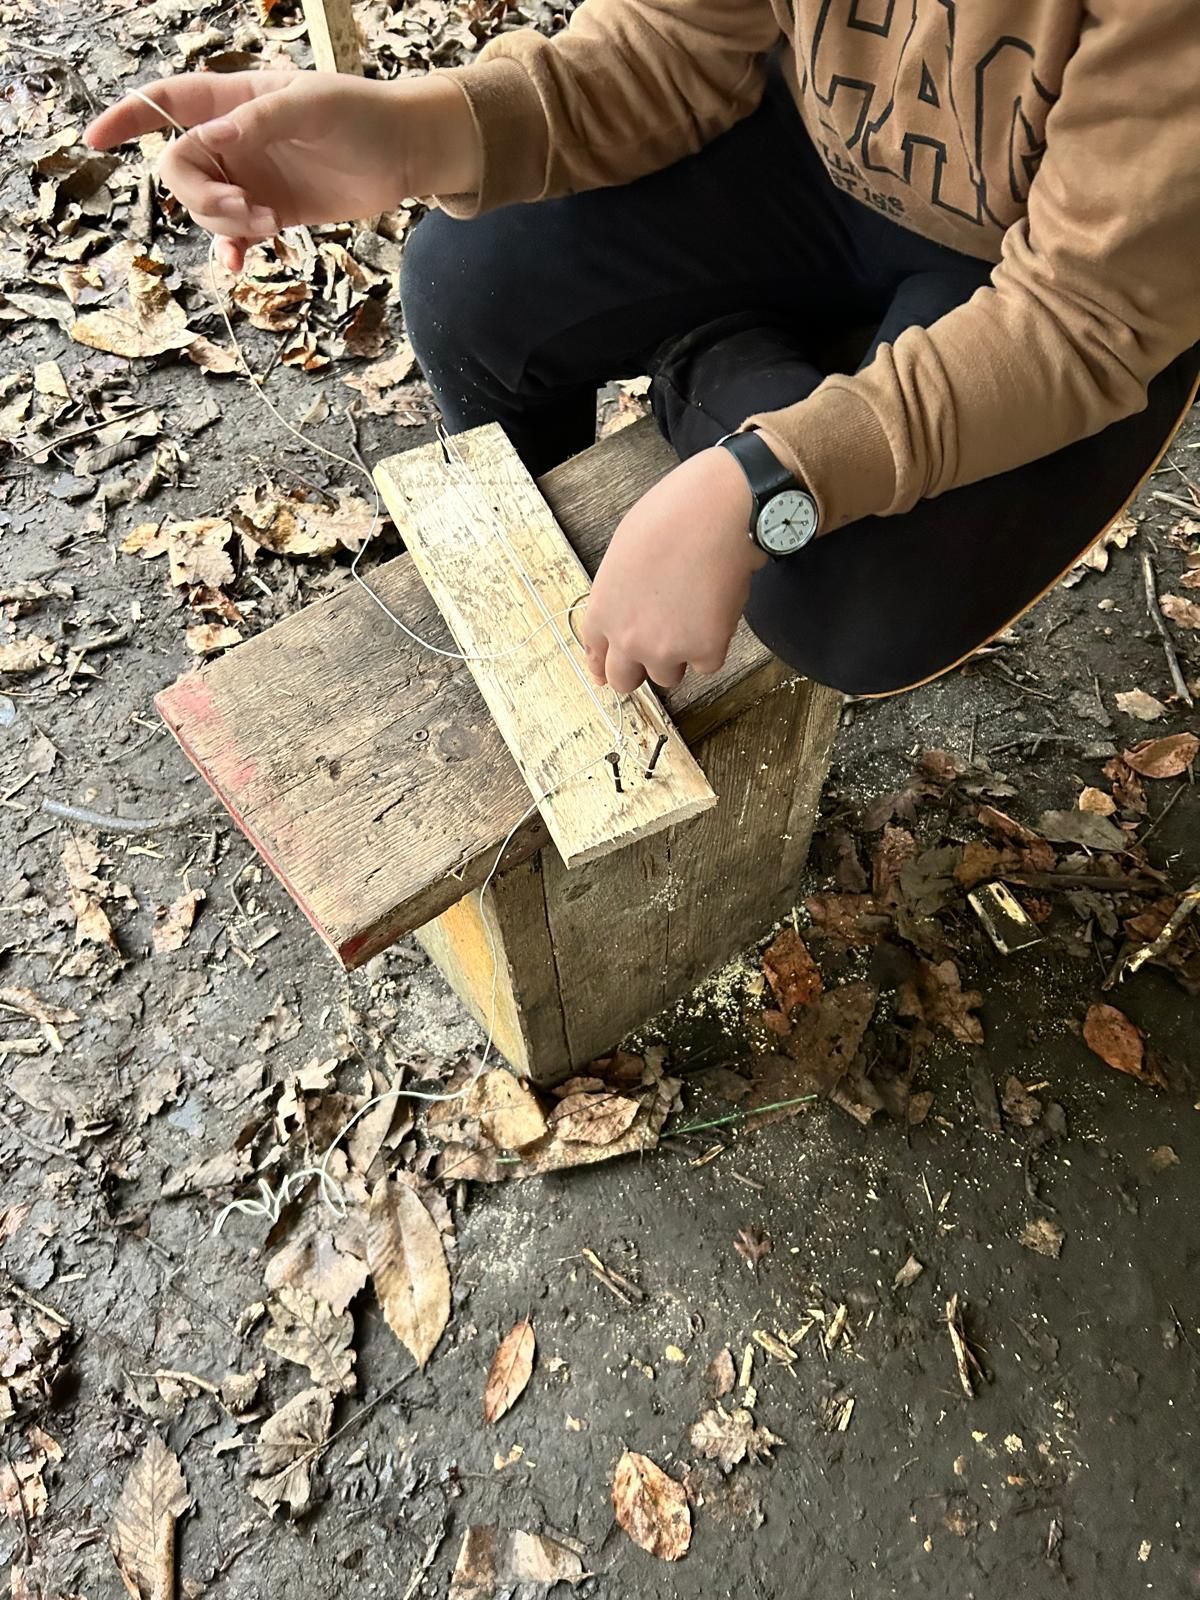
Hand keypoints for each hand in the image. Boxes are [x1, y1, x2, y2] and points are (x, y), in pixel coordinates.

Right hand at [84, 71, 478, 272]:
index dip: (127, 117)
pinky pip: (234, 236)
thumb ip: (258, 121)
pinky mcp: (273, 214)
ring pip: (205, 209)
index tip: (94, 140)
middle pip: (179, 170)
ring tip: (265, 226)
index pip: (166, 103)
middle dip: (199, 197)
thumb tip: (211, 140)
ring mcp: (251, 179)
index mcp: (233, 102)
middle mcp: (234, 142)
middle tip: (242, 211)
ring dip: (223, 224)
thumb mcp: (311, 105)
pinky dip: (231, 249)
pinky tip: (241, 261)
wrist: (406, 154)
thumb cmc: (361, 114)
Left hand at [580, 446, 765, 694]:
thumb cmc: (668, 518)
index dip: (605, 664)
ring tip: (694, 616)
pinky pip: (707, 664)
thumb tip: (627, 612)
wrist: (711, 513)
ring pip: (668, 676)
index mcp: (603, 611)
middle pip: (625, 681)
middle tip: (657, 654)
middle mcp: (628, 638)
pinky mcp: (705, 650)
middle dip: (639, 670)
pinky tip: (716, 613)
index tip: (609, 671)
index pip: (596, 655)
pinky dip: (714, 645)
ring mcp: (667, 649)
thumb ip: (618, 594)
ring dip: (679, 655)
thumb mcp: (621, 554)